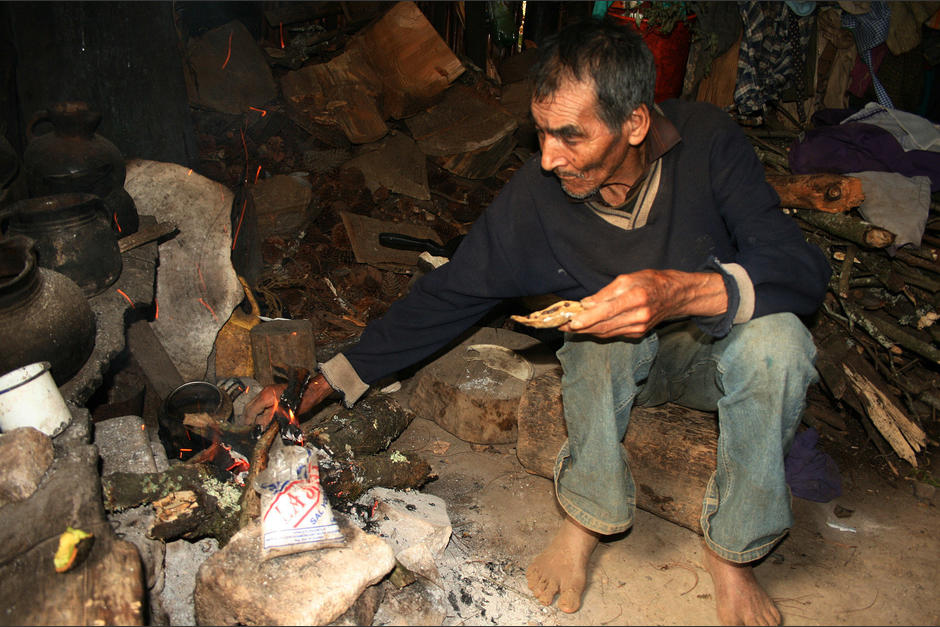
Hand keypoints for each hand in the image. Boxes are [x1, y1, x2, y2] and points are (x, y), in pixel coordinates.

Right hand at [241, 374, 334, 426]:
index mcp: (266, 396)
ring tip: (256, 427)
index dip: (248, 422)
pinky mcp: (272, 394)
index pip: (250, 410)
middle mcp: (265, 392)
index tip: (247, 430)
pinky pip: (261, 404)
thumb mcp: (284, 414)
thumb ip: (269, 420)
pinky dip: (260, 412)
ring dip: (254, 416)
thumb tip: (259, 427)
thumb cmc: (301, 402)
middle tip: (250, 430)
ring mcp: (268, 392)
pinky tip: (264, 420)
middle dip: (248, 419)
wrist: (312, 392)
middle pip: (249, 406)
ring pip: (254, 405)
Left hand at [560, 269, 726, 338]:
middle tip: (562, 325)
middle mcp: (638, 316)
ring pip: (606, 332)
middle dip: (581, 327)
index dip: (588, 318)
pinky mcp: (638, 334)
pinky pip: (613, 334)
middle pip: (604, 325)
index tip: (571, 322)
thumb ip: (606, 293)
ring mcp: (639, 328)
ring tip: (569, 327)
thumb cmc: (651, 282)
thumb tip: (586, 304)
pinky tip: (588, 327)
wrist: (675, 295)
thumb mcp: (628, 278)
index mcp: (636, 298)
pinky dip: (599, 331)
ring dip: (587, 331)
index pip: (607, 311)